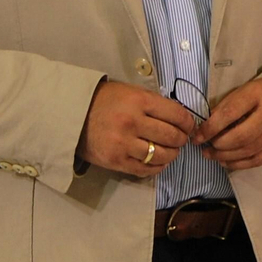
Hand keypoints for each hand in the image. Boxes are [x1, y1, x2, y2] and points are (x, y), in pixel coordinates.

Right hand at [76, 79, 196, 177]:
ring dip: (172, 155)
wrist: (72, 115)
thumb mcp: (130, 92)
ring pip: (162, 155)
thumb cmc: (103, 101)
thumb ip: (153, 103)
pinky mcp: (116, 161)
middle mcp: (133, 122)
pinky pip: (145, 169)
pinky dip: (157, 167)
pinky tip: (159, 162)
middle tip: (181, 139)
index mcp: (139, 101)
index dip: (188, 122)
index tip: (189, 126)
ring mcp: (124, 144)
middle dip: (182, 139)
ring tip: (171, 151)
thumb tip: (178, 117)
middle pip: (172, 136)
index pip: (177, 115)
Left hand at [194, 76, 261, 171]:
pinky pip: (258, 160)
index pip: (230, 113)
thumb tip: (204, 129)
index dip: (211, 128)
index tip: (197, 136)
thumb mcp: (242, 91)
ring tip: (212, 156)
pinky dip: (239, 164)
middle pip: (242, 136)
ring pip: (249, 151)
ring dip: (226, 157)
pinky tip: (227, 162)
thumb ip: (224, 108)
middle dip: (219, 146)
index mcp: (257, 94)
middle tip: (205, 148)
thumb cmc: (260, 94)